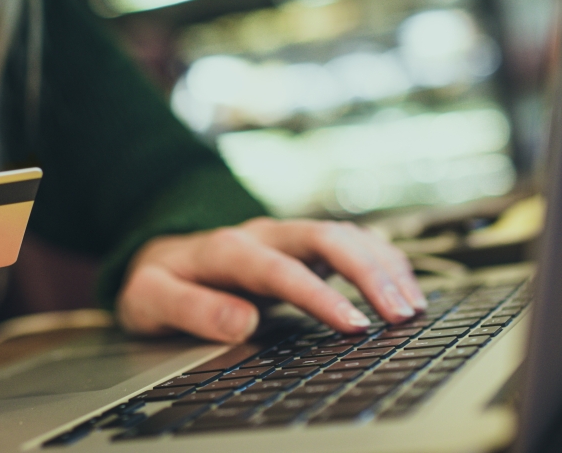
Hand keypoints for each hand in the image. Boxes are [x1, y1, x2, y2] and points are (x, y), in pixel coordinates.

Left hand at [117, 217, 424, 342]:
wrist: (160, 258)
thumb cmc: (157, 283)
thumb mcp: (150, 301)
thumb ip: (191, 310)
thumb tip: (241, 324)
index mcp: (227, 249)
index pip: (281, 270)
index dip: (320, 296)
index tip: (353, 326)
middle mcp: (265, 234)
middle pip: (327, 238)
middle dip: (368, 274)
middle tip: (399, 315)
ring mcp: (288, 236)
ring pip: (346, 235)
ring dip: (383, 267)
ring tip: (411, 308)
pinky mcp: (305, 245)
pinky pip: (353, 241)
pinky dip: (383, 261)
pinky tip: (406, 288)